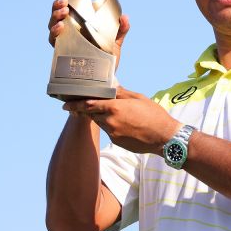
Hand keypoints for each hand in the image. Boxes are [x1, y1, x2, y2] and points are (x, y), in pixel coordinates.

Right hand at [48, 0, 130, 68]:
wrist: (106, 80)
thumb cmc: (108, 60)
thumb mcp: (115, 43)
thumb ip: (120, 30)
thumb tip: (125, 17)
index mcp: (79, 28)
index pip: (66, 13)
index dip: (61, 5)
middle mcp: (69, 35)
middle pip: (56, 18)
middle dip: (56, 10)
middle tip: (63, 6)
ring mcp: (65, 44)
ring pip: (52, 29)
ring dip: (55, 21)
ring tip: (62, 17)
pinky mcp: (63, 54)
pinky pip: (54, 43)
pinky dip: (55, 35)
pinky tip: (60, 29)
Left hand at [63, 87, 179, 155]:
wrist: (165, 138)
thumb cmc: (154, 115)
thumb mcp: (139, 98)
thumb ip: (121, 93)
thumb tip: (110, 88)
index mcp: (115, 108)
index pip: (88, 105)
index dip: (75, 105)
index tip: (65, 105)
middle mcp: (110, 122)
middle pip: (93, 114)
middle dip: (89, 110)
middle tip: (85, 106)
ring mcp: (113, 134)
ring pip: (101, 123)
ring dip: (103, 117)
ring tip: (117, 114)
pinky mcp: (117, 142)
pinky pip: (110, 131)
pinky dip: (113, 126)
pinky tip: (127, 124)